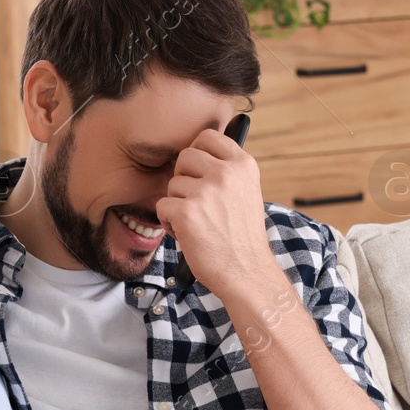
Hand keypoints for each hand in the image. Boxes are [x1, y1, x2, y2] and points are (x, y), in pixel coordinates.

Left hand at [155, 126, 279, 300]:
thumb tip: (198, 154)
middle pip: (184, 156)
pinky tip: (187, 234)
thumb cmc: (243, 238)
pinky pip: (162, 206)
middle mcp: (226, 174)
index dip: (197, 152)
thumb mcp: (247, 193)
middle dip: (183, 179)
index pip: (208, 136)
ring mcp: (206, 192)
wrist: (247, 273)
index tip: (198, 170)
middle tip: (195, 202)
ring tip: (196, 223)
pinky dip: (168, 222)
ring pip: (172, 184)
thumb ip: (228, 172)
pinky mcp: (187, 212)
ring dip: (177, 204)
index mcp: (243, 165)